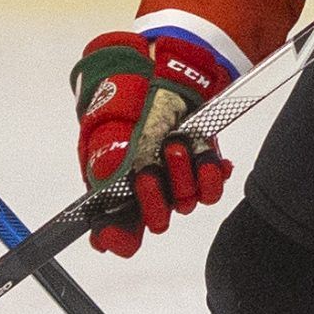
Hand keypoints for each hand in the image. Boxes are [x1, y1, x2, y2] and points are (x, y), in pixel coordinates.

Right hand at [71, 31, 230, 257]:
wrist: (159, 75)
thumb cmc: (126, 102)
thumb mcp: (104, 134)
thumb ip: (102, 173)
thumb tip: (101, 218)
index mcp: (116, 190)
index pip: (117, 234)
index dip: (117, 238)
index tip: (114, 233)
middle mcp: (146, 193)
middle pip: (155, 222)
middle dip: (152, 198)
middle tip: (146, 171)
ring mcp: (175, 183)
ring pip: (184, 202)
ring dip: (180, 174)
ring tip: (174, 143)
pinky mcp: (201, 171)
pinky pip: (211, 190)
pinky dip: (210, 175)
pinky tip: (205, 158)